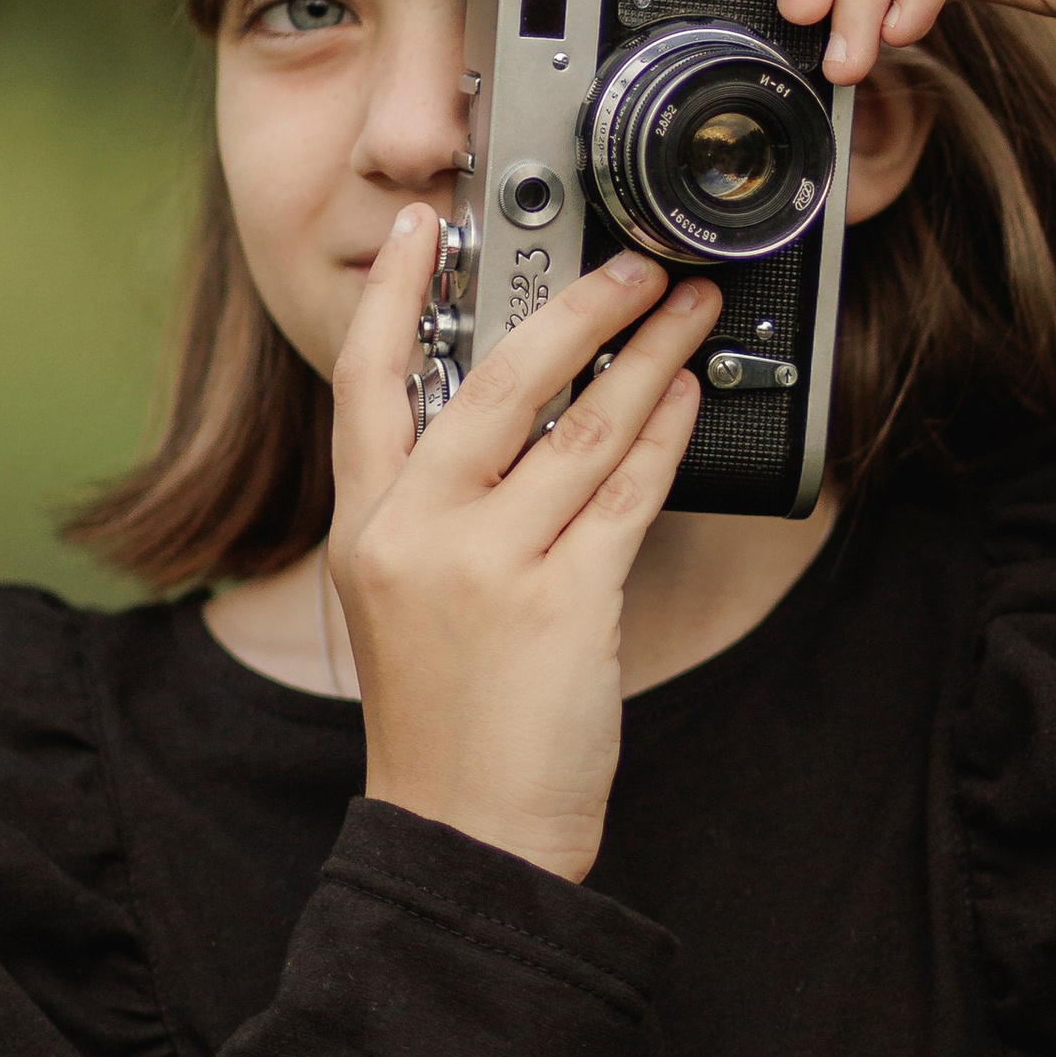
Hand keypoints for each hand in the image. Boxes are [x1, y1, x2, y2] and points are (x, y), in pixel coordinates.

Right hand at [328, 212, 713, 878]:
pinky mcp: (562, 602)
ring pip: (580, 427)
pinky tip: (687, 398)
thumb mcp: (401, 602)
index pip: (367, 379)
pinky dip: (663, 435)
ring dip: (648, 356)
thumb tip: (524, 423)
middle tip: (632, 262)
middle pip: (498, 381)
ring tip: (688, 312)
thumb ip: (437, 513)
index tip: (422, 223)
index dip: (393, 293)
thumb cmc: (447, 724)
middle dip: (578, 308)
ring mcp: (488, 566)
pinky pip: (625, 492)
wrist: (466, 833)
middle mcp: (417, 534)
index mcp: (368, 527)